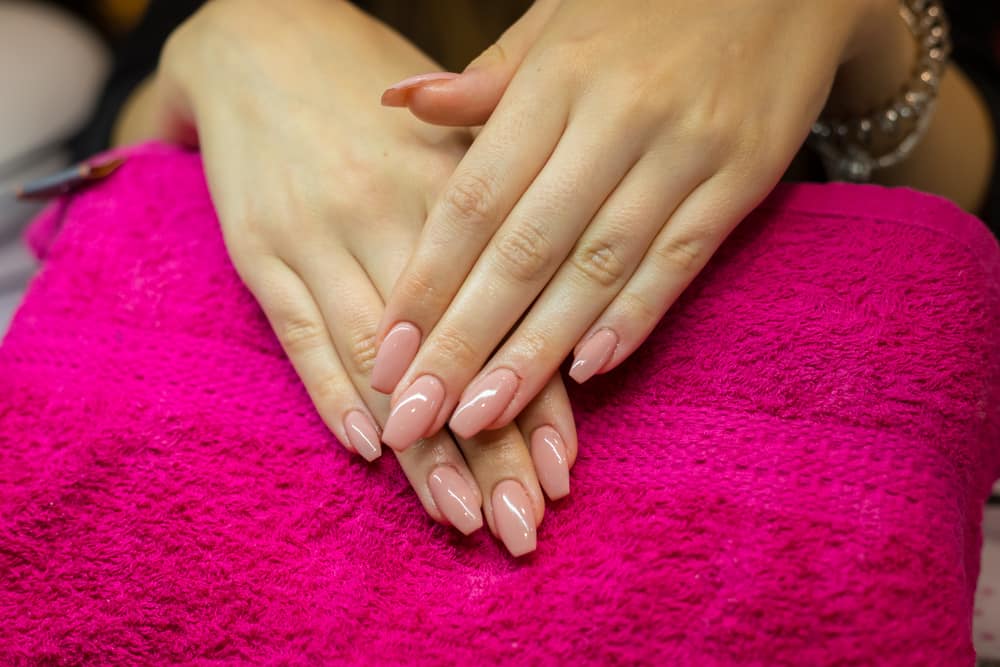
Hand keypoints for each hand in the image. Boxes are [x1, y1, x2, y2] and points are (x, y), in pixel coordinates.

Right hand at [151, 0, 578, 554]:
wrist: (261, 39)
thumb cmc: (377, 102)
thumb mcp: (452, 139)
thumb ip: (504, 221)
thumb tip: (558, 318)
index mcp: (458, 189)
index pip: (508, 317)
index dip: (536, 400)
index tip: (562, 474)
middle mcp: (392, 216)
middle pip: (450, 353)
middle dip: (489, 450)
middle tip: (522, 527)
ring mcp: (321, 234)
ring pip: (380, 358)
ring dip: (420, 446)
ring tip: (460, 516)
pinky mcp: (261, 248)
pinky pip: (300, 332)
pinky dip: (332, 393)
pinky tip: (369, 450)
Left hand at [372, 0, 885, 447]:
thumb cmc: (648, 2)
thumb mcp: (557, 21)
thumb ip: (484, 80)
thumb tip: (399, 103)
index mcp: (555, 81)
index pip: (473, 200)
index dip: (427, 283)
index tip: (386, 353)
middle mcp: (614, 120)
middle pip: (524, 251)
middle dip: (464, 343)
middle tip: (417, 415)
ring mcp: (684, 152)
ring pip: (596, 270)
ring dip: (536, 352)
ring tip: (482, 418)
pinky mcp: (742, 179)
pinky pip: (678, 262)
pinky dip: (631, 320)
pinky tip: (586, 374)